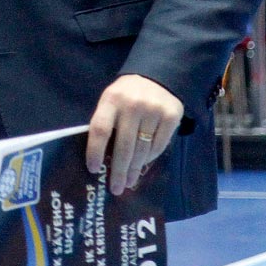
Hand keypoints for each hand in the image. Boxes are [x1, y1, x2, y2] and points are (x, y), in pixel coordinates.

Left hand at [86, 74, 183, 195]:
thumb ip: (106, 123)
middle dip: (119, 170)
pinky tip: (144, 165)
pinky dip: (150, 158)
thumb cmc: (126, 95)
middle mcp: (132, 106)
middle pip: (123, 145)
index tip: (93, 169)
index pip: (100, 129)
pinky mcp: (171, 116)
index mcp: (111, 100)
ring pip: (142, 149)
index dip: (95, 151)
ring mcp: (153, 111)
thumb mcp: (111, 101)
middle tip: (115, 188)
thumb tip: (101, 159)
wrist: (157, 77)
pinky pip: (159, 146)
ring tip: (129, 182)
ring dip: (135, 169)